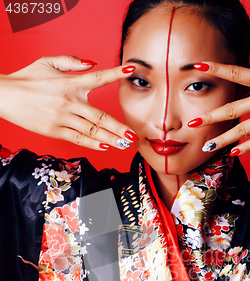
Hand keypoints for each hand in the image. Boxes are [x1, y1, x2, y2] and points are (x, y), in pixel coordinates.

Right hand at [0, 55, 137, 150]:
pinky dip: (92, 144)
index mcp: (69, 83)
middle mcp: (69, 101)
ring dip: (111, 138)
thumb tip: (92, 63)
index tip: (131, 70)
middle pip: (100, 116)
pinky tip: (105, 146)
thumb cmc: (26, 79)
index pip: (98, 77)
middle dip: (119, 127)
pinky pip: (78, 139)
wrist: (5, 96)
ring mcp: (63, 118)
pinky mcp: (55, 130)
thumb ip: (71, 62)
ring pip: (92, 130)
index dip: (115, 74)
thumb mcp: (47, 62)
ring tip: (124, 144)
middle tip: (134, 135)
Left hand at [189, 49, 249, 154]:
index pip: (235, 73)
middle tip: (192, 124)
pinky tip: (234, 153)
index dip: (215, 69)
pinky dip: (246, 148)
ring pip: (241, 130)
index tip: (198, 68)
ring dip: (222, 139)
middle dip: (209, 117)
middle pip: (231, 108)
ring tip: (207, 146)